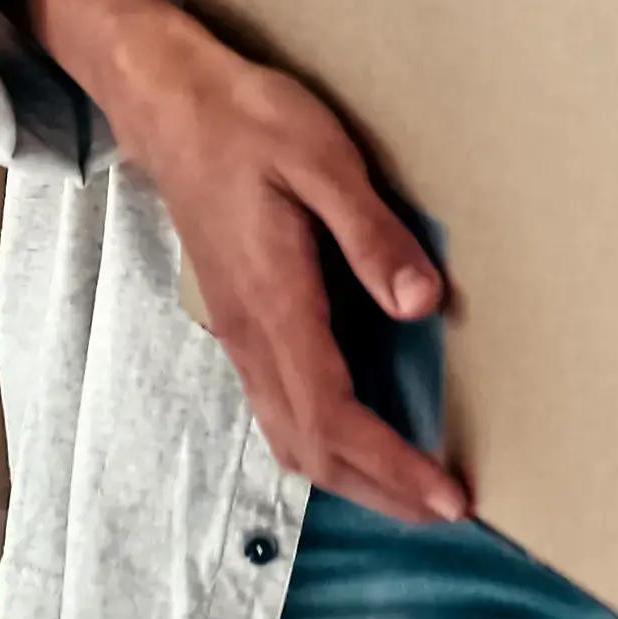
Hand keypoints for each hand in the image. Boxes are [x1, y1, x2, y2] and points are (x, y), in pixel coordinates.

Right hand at [13, 0, 472, 527]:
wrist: (169, 105)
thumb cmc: (246, 121)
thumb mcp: (321, 159)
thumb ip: (370, 235)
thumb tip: (422, 305)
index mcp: (275, 303)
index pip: (336, 415)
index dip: (394, 466)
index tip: (448, 496)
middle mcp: (251, 334)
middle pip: (312, 448)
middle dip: (381, 492)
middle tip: (447, 514)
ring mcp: (239, 333)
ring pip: (291, 437)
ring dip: (352, 477)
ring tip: (411, 491)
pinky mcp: (239, 322)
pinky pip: (280, 409)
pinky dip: (325, 444)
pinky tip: (359, 438)